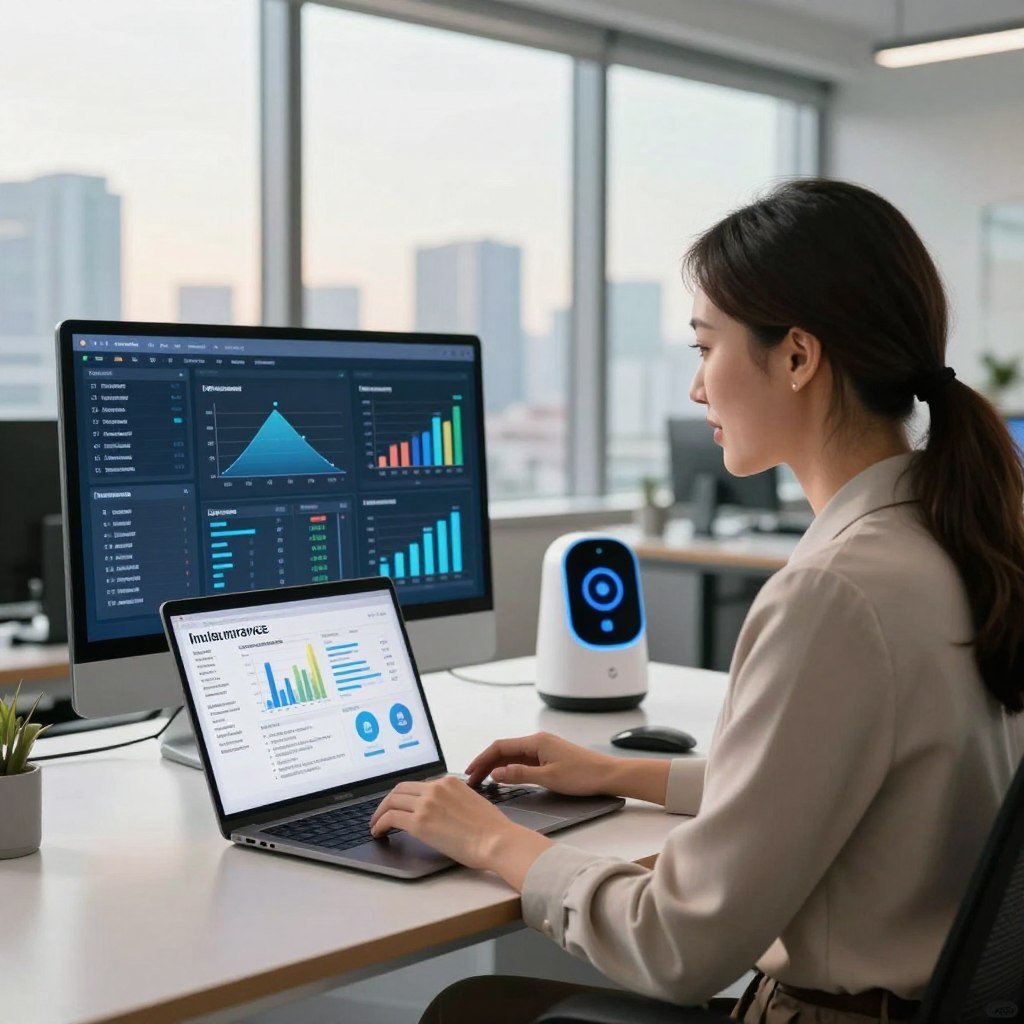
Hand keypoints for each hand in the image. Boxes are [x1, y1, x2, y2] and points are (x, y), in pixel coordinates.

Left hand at [369, 775, 520, 869]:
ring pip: (392, 801)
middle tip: (382, 814)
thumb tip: (443, 811)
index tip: (400, 805)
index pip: (418, 785)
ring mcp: (426, 803)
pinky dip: (380, 823)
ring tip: (376, 825)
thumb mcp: (472, 802)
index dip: (405, 796)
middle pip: (400, 789)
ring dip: (380, 813)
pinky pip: (390, 818)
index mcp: (449, 782)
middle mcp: (435, 788)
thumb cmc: (491, 829)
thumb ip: (454, 801)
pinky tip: (378, 832)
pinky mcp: (419, 822)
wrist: (496, 840)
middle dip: (388, 801)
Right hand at [465, 731, 617, 795]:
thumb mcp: (549, 778)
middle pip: (504, 750)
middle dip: (486, 763)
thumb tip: (496, 772)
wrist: (608, 775)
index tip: (470, 771)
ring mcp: (543, 749)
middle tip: (472, 780)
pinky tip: (504, 778)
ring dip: (496, 766)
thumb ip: (520, 774)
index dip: (482, 758)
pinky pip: (523, 761)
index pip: (500, 747)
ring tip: (483, 781)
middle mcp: (538, 742)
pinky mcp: (549, 758)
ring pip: (512, 756)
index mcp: (536, 742)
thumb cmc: (583, 775)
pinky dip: (509, 769)